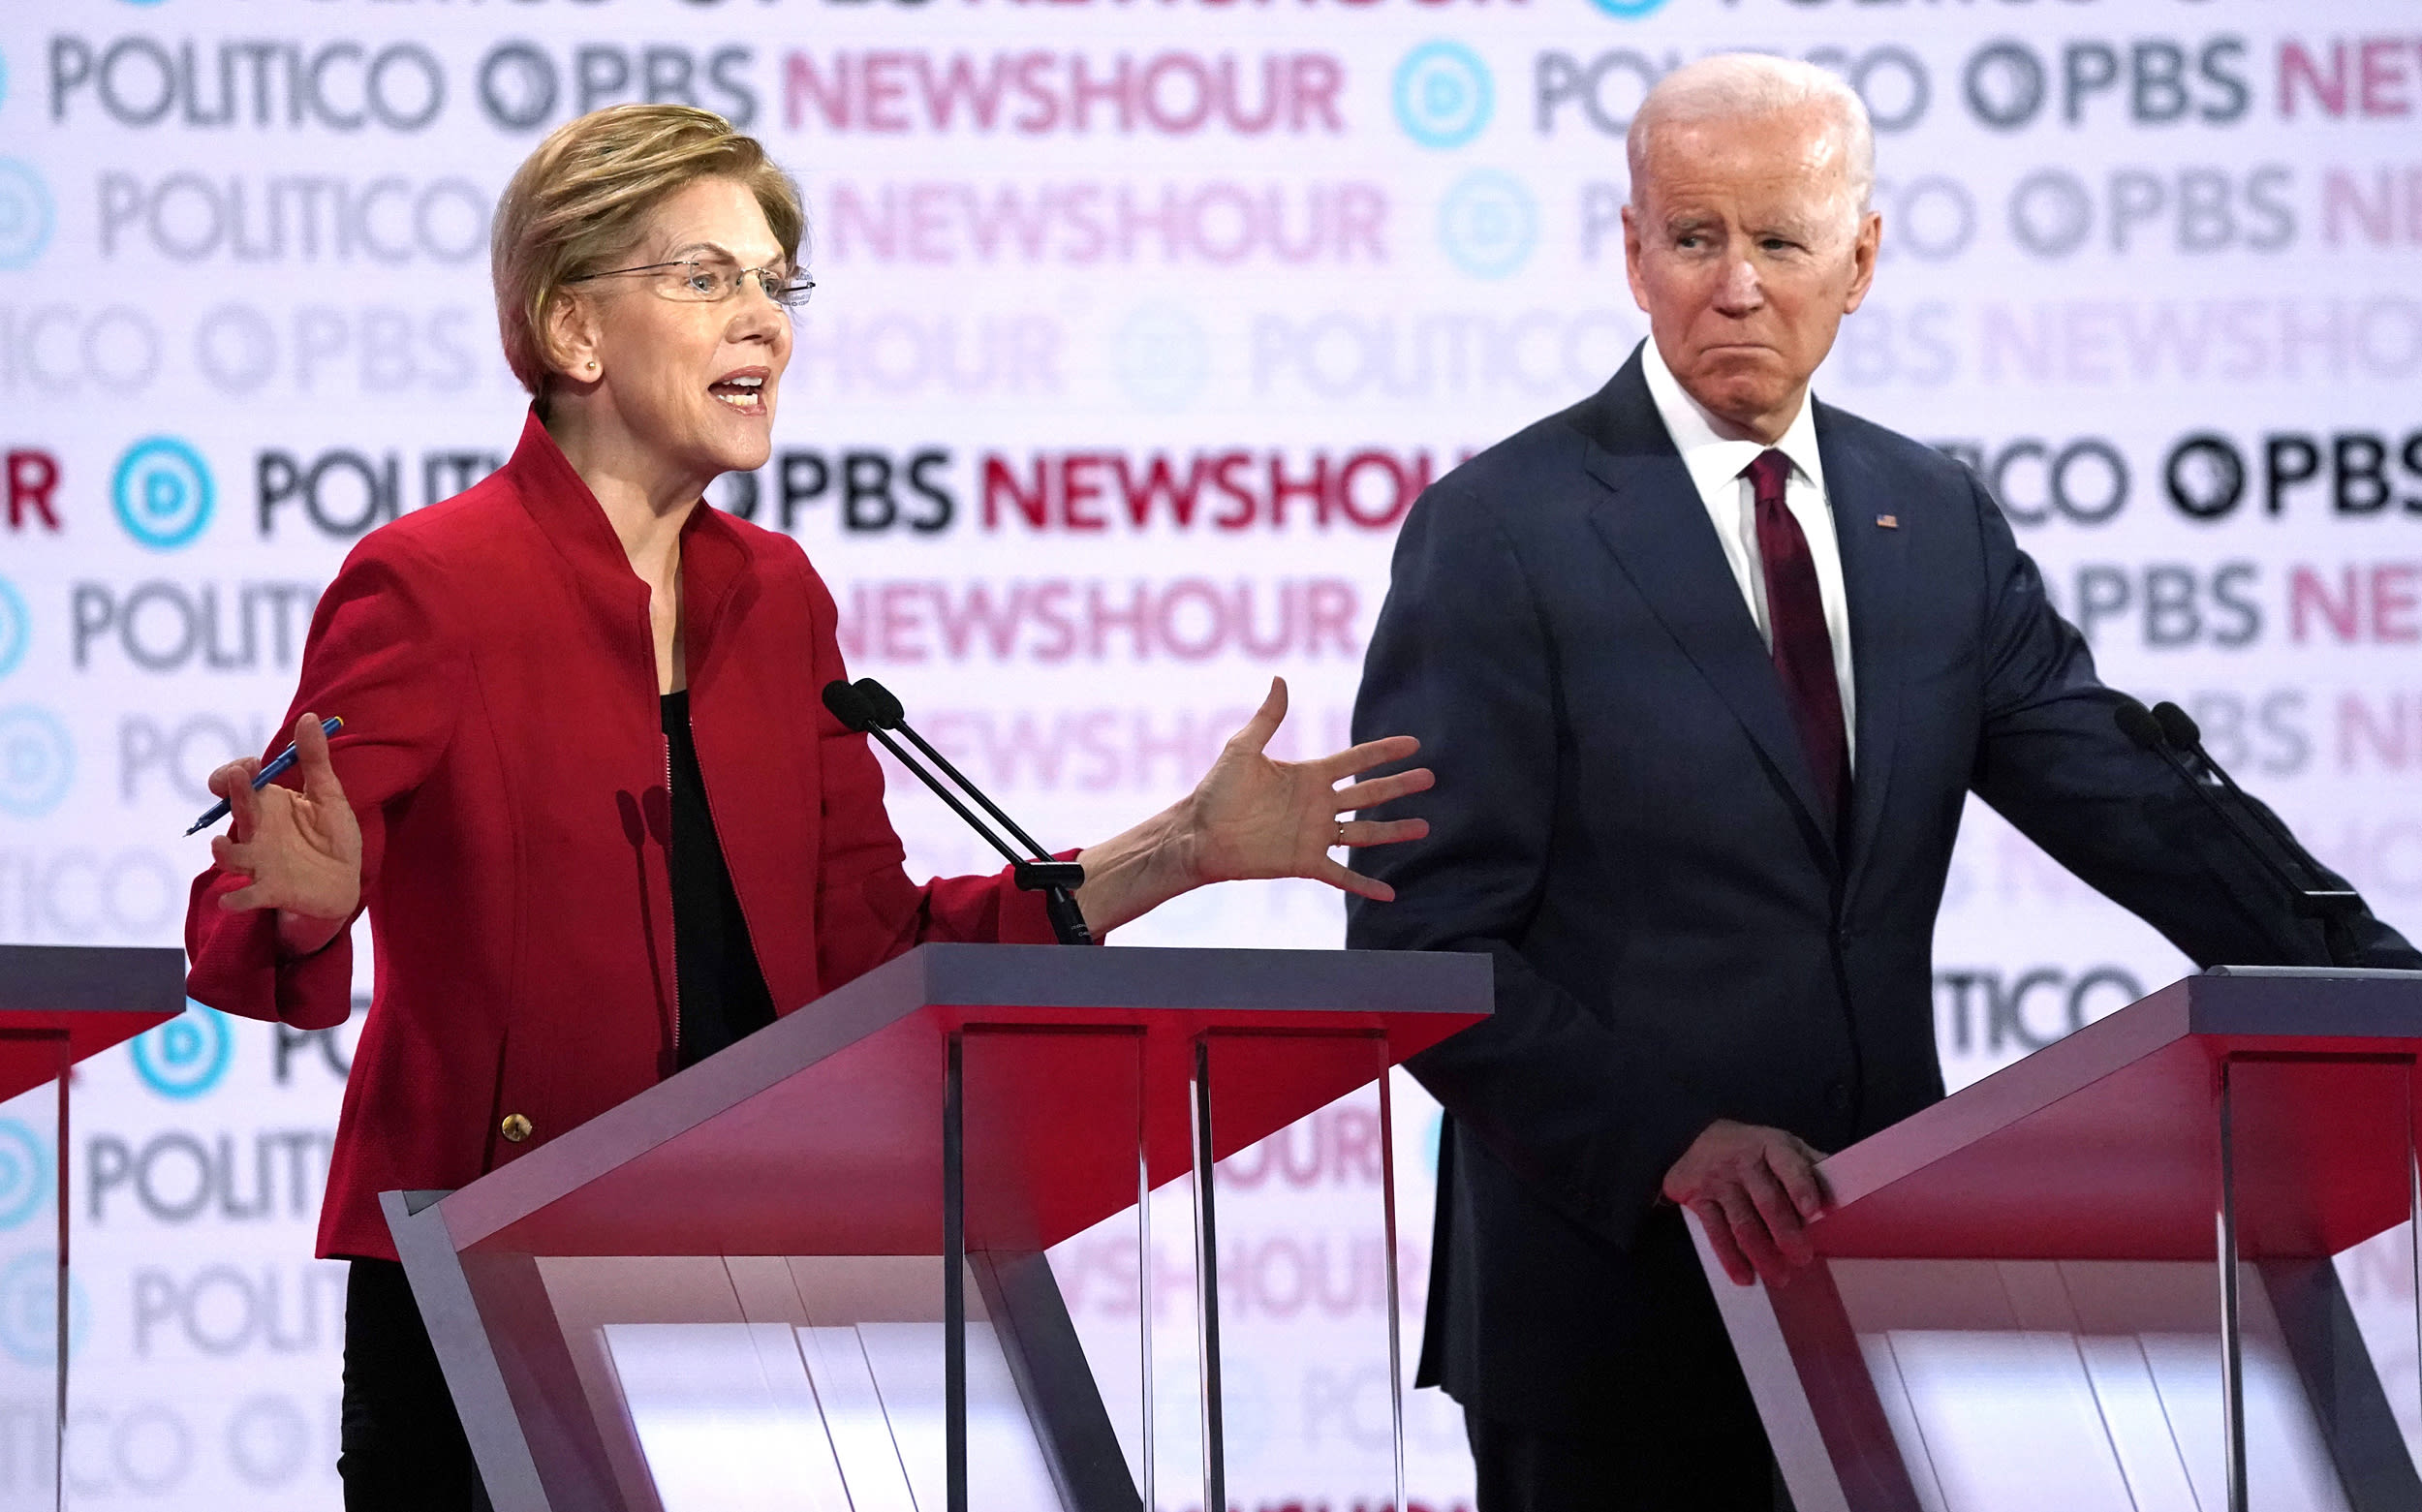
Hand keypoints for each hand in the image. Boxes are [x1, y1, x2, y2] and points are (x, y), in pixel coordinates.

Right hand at [206, 711, 362, 957]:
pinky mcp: (268, 891)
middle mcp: (257, 831)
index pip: (239, 783)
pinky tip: (231, 900)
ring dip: (224, 851)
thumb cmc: (332, 838)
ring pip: (230, 856)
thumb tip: (309, 717)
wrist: (344, 882)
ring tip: (222, 843)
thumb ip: (315, 760)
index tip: (249, 766)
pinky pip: (246, 897)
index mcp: (269, 805)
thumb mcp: (328, 796)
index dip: (236, 773)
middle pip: (236, 810)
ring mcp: (259, 862)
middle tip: (238, 779)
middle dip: (234, 795)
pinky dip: (236, 900)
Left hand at [1178, 677, 1432, 900]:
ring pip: (1365, 832)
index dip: (1383, 752)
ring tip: (1424, 827)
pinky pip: (1342, 875)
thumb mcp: (1242, 749)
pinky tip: (1389, 893)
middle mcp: (1318, 804)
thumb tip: (1280, 680)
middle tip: (1430, 778)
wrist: (1199, 834)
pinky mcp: (1305, 862)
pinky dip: (1364, 884)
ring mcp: (1314, 834)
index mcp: (1308, 775)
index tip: (1412, 744)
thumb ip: (1267, 718)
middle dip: (1399, 786)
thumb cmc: (1216, 791)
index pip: (1356, 760)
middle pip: (1369, 794)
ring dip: (1394, 831)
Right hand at [1662, 1119, 1829, 1287]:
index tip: (1814, 1211)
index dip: (1801, 1187)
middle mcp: (1743, 1161)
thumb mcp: (1784, 1147)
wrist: (1700, 1139)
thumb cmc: (1756, 1151)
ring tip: (1780, 1277)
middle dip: (1786, 1232)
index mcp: (1772, 1146)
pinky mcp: (1697, 1198)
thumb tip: (1848, 1186)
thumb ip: (1811, 1166)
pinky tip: (1745, 1276)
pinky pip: (1715, 1232)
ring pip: (1742, 1222)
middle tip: (1802, 1258)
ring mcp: (1718, 1180)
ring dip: (1762, 1253)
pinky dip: (1730, 1257)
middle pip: (1767, 1200)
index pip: (1789, 1164)